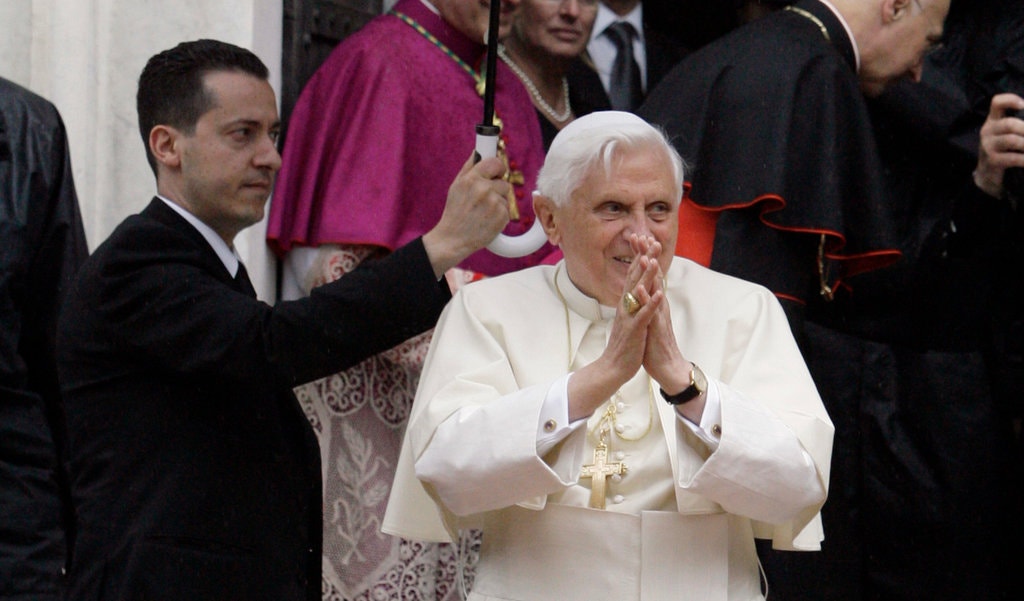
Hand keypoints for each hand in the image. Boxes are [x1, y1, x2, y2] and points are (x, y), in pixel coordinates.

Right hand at [423, 152, 511, 277]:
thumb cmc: (454, 212)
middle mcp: (484, 189)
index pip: (495, 163)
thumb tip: (478, 152)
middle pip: (503, 182)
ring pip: (505, 197)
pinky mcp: (502, 217)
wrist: (453, 239)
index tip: (496, 173)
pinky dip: (499, 216)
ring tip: (482, 212)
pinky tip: (487, 220)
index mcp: (472, 179)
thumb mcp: (456, 186)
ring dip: (498, 203)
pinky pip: (507, 210)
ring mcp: (494, 203)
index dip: (497, 168)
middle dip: (496, 189)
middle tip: (483, 200)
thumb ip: (468, 167)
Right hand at [566, 235, 661, 420]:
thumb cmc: (624, 345)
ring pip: (637, 293)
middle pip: (634, 279)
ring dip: (646, 277)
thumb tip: (634, 289)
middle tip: (650, 241)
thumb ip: (631, 303)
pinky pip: (643, 316)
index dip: (640, 258)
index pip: (633, 276)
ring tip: (654, 261)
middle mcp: (625, 307)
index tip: (646, 242)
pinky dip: (650, 305)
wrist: (613, 368)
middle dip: (643, 259)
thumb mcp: (628, 319)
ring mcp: (629, 318)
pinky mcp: (634, 331)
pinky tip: (657, 295)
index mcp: (626, 304)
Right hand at [974, 93, 1023, 197]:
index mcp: (993, 120)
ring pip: (1012, 140)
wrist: (988, 175)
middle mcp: (988, 131)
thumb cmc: (1003, 150)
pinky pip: (1012, 158)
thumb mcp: (1006, 134)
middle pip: (1009, 124)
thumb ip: (1017, 125)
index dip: (1010, 100)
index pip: (997, 102)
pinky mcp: (992, 161)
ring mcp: (988, 146)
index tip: (1023, 105)